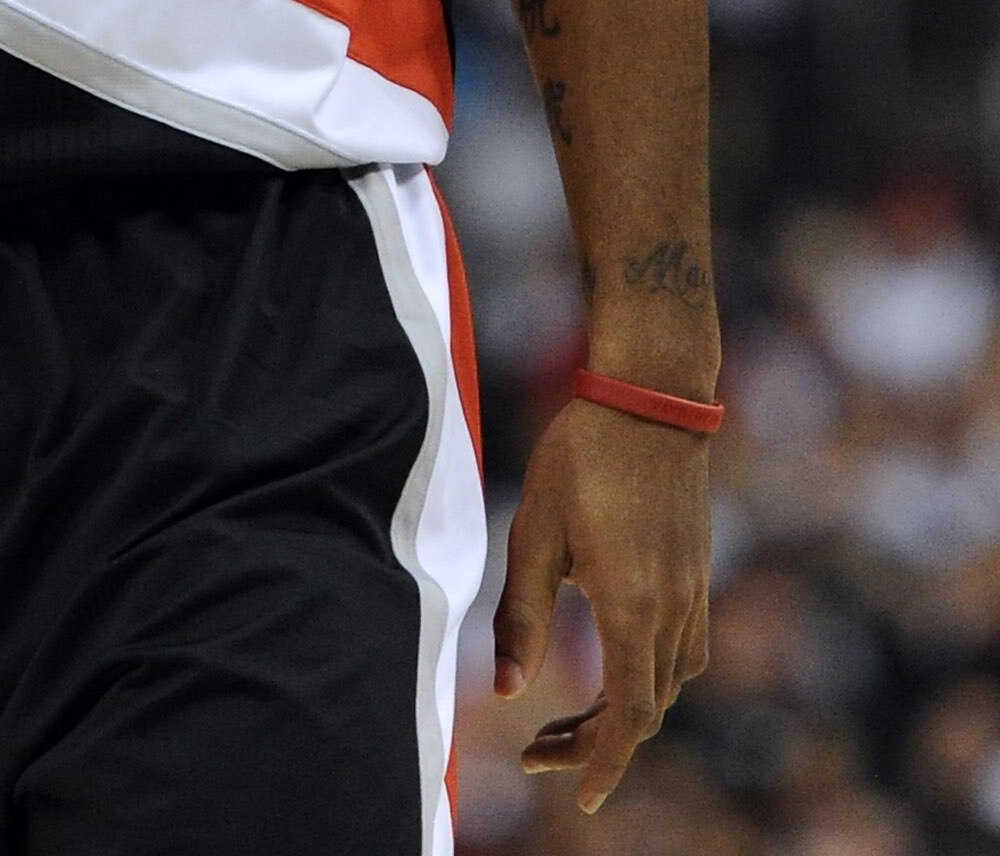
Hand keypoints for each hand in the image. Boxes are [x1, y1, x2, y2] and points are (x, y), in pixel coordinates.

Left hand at [493, 398, 710, 813]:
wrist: (649, 400)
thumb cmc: (580, 458)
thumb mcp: (534, 532)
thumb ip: (522, 615)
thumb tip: (504, 689)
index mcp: (633, 609)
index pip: (629, 718)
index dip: (603, 764)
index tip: (582, 801)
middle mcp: (674, 612)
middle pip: (646, 710)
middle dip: (596, 743)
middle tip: (539, 750)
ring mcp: (693, 593)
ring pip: (666, 685)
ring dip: (623, 712)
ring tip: (566, 717)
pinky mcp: (697, 574)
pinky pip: (682, 651)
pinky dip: (648, 676)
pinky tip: (613, 662)